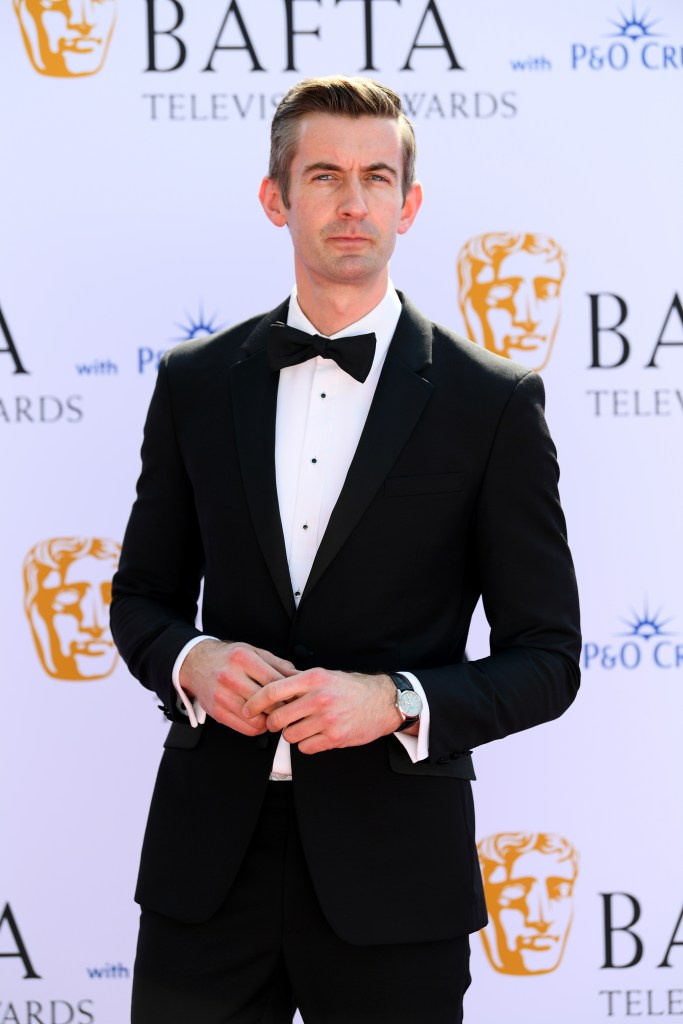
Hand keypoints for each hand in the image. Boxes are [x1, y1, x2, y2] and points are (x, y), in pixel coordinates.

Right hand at [179, 640, 296, 736]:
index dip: (291, 693)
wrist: (196, 663)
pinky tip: (261, 719)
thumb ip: (279, 665)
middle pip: (267, 702)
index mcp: (243, 659)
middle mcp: (230, 677)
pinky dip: (258, 727)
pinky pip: (245, 729)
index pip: (275, 682)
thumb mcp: (254, 652)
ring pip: (257, 719)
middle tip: (290, 708)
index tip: (299, 698)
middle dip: (283, 708)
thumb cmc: (229, 658)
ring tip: (274, 714)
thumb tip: (302, 677)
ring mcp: (221, 696)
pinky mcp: (216, 712)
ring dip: (270, 720)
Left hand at [242, 668, 401, 753]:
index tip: (247, 709)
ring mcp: (327, 719)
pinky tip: (314, 735)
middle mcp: (319, 697)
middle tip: (276, 722)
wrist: (381, 702)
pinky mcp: (335, 737)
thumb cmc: (350, 688)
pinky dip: (305, 744)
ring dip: (291, 734)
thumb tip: (269, 684)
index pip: (274, 690)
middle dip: (273, 723)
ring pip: (290, 735)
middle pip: (278, 717)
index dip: (255, 702)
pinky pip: (305, 748)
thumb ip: (298, 681)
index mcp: (314, 678)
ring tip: (302, 726)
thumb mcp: (325, 675)